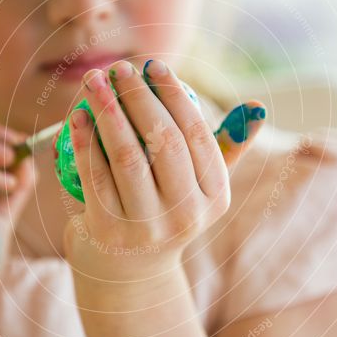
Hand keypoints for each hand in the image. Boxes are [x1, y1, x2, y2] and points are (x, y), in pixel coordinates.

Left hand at [62, 59, 265, 282]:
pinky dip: (84, 141)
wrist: (129, 271)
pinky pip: (94, 176)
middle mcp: (187, 215)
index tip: (153, 65)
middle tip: (119, 68)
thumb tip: (258, 105)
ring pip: (128, 157)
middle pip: (164, 142)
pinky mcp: (109, 232)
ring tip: (94, 81)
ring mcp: (147, 227)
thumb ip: (226, 147)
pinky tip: (78, 115)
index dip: (174, 95)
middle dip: (139, 97)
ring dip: (108, 111)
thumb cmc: (167, 209)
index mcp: (216, 198)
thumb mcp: (202, 187)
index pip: (197, 134)